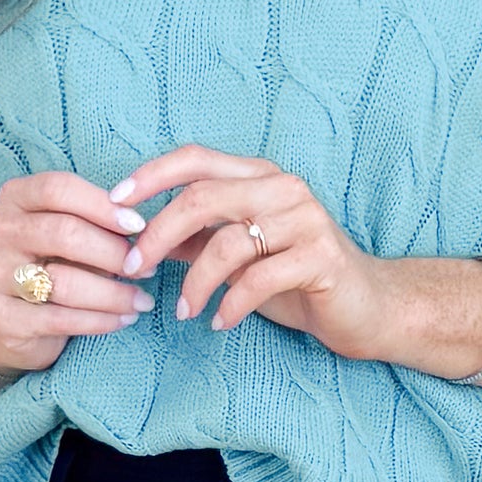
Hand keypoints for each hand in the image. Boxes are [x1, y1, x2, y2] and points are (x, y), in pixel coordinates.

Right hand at [0, 170, 155, 374]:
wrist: (2, 318)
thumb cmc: (47, 263)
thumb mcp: (64, 232)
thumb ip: (93, 224)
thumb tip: (140, 230)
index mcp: (14, 198)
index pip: (58, 189)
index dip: (102, 205)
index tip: (138, 226)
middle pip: (63, 232)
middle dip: (113, 252)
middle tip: (145, 268)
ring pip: (63, 282)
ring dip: (113, 293)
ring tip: (141, 300)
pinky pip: (59, 319)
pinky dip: (99, 321)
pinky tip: (122, 319)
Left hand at [108, 146, 391, 361]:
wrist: (366, 305)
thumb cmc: (295, 277)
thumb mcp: (238, 254)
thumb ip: (196, 239)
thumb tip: (139, 237)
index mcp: (259, 176)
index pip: (195, 158)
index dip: (151, 176)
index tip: (114, 203)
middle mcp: (282, 188)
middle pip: (202, 197)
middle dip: (158, 235)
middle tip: (134, 268)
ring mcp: (305, 219)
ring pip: (227, 242)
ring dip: (194, 282)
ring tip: (182, 310)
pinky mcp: (320, 257)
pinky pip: (258, 278)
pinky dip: (230, 304)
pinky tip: (219, 322)